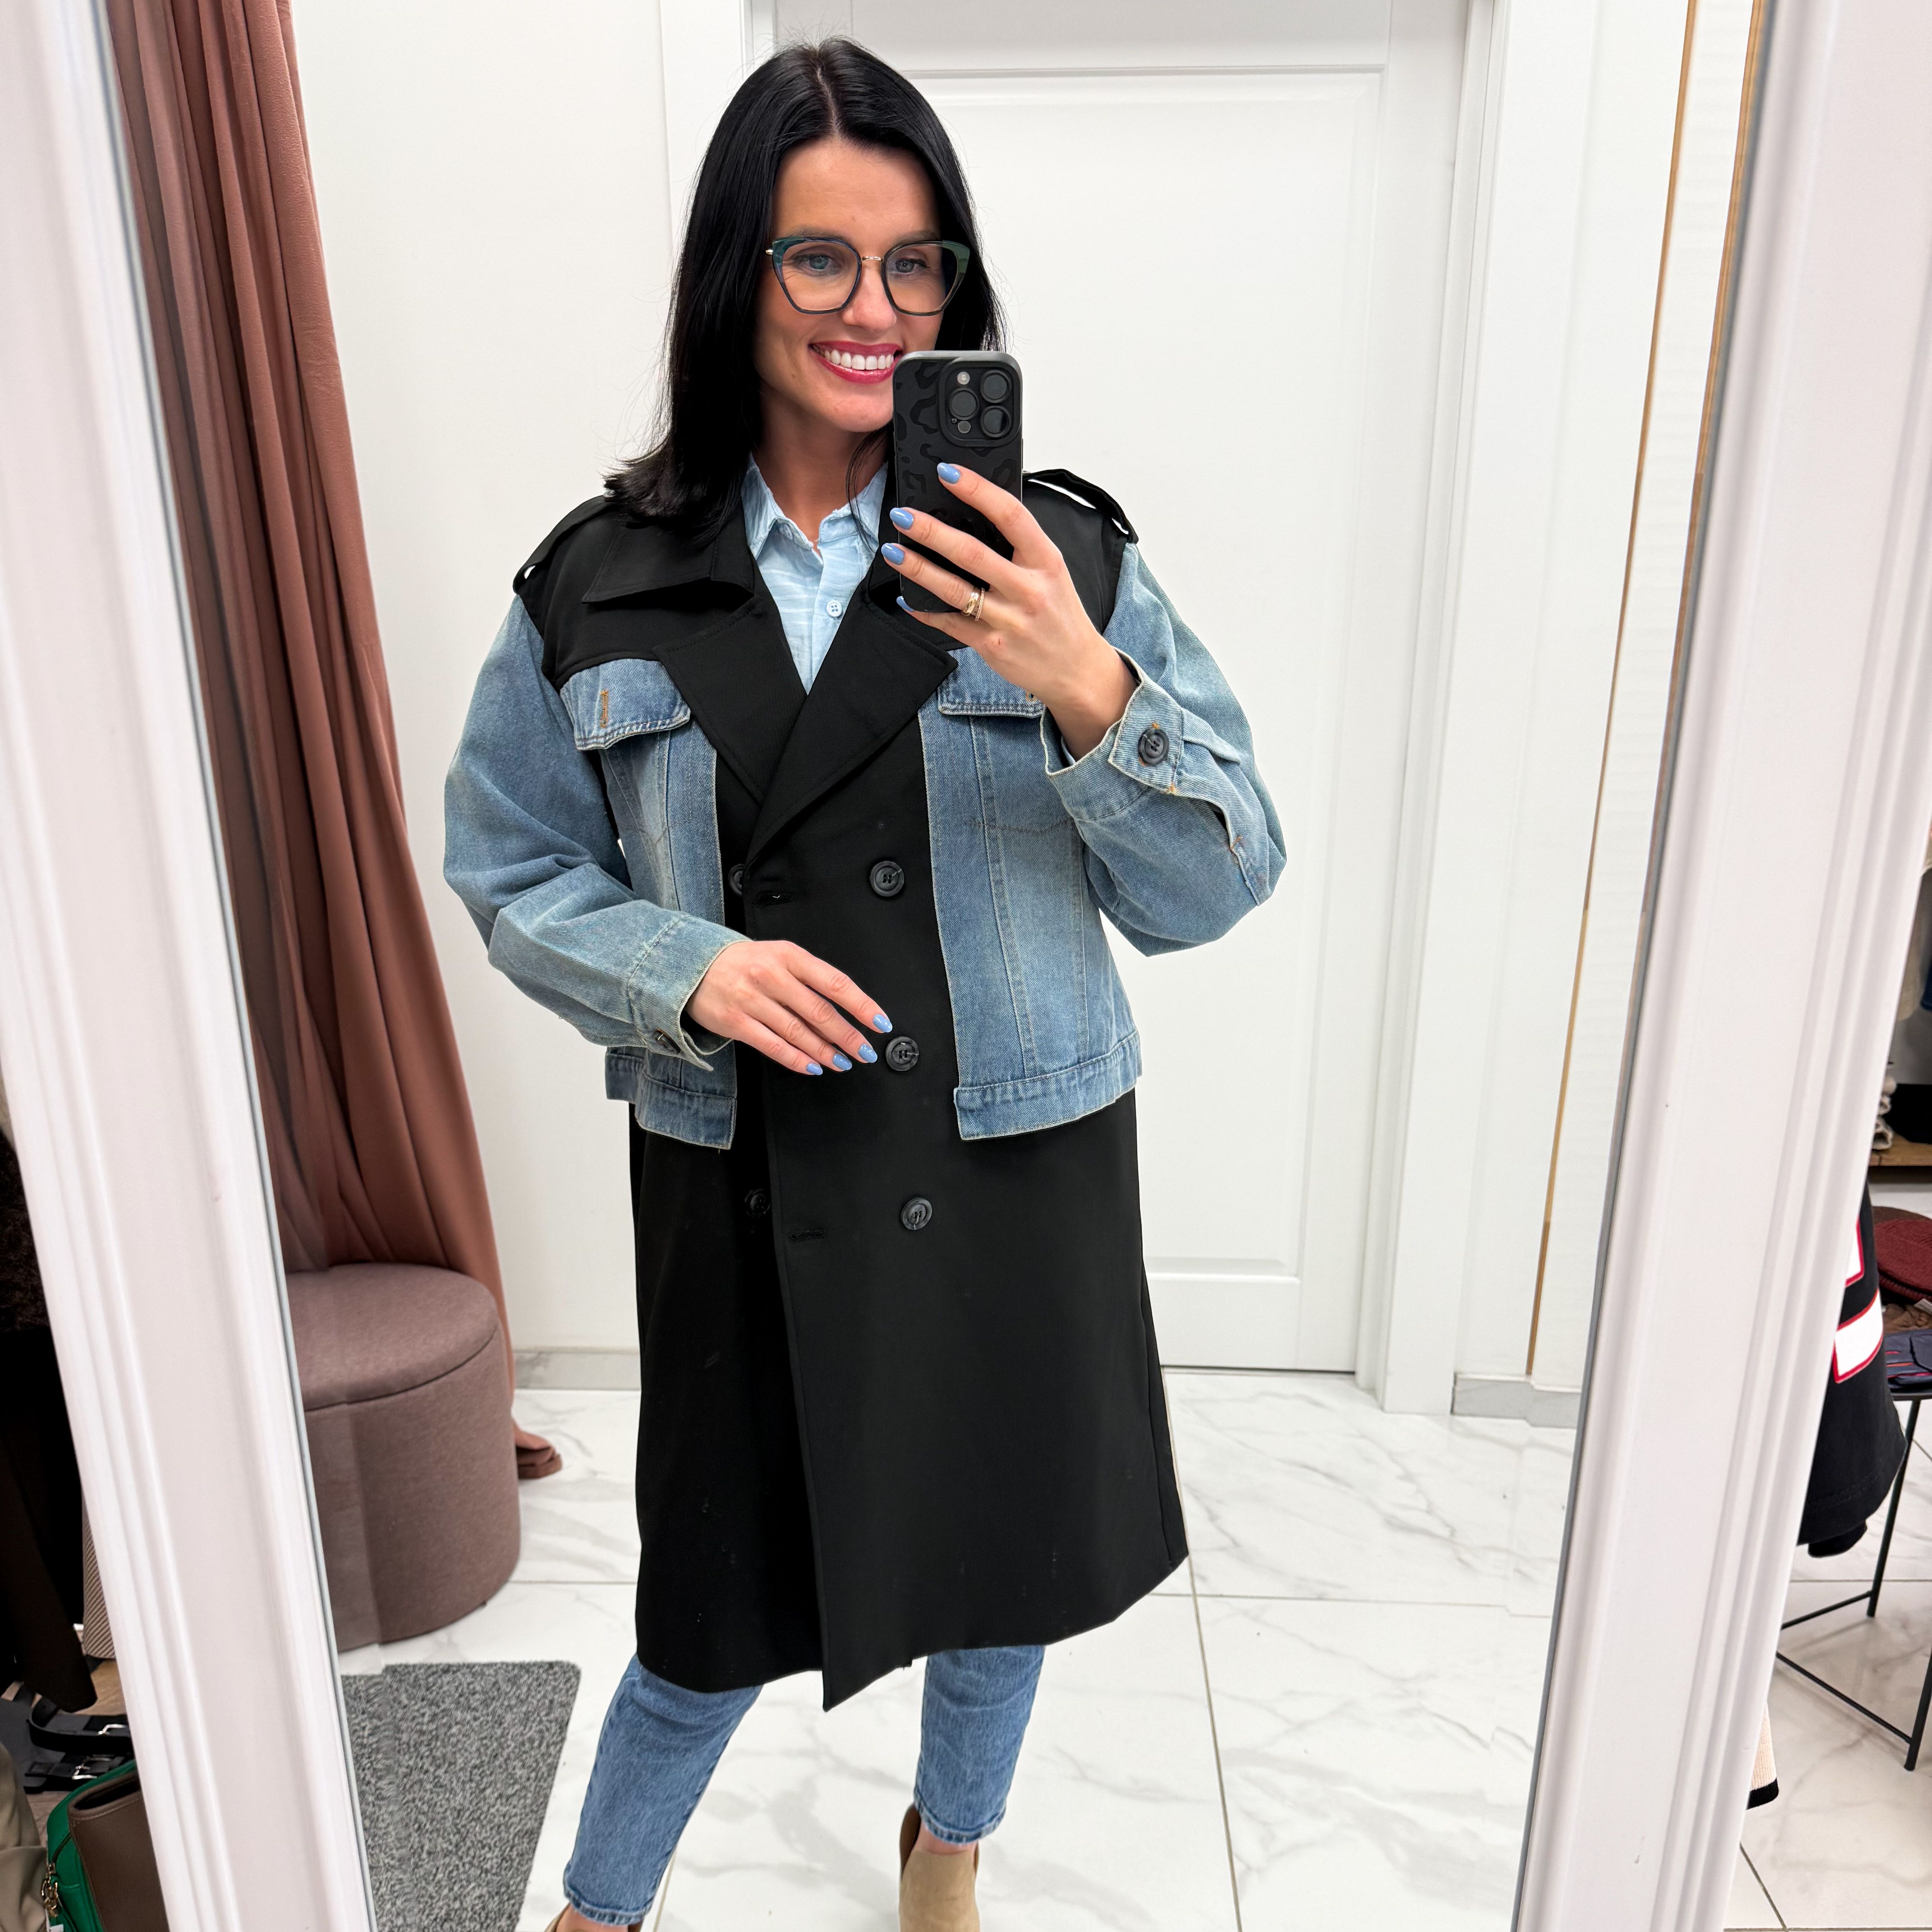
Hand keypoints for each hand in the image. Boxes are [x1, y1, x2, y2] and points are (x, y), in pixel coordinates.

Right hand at [687, 939, 889, 1075]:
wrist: (693, 965)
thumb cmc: (744, 963)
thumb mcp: (779, 956)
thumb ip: (809, 978)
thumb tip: (845, 1009)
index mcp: (789, 955)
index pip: (835, 982)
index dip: (862, 1005)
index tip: (880, 1023)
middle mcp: (771, 975)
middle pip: (819, 1011)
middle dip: (847, 1036)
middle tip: (864, 1051)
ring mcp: (751, 999)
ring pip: (798, 1032)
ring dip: (825, 1052)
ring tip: (842, 1062)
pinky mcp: (736, 1022)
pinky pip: (773, 1046)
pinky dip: (797, 1059)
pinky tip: (812, 1066)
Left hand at [881, 464, 1135, 758]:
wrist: (1077, 668)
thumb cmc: (1060, 614)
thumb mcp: (1052, 572)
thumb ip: (1021, 546)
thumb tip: (975, 513)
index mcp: (1045, 561)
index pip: (1010, 515)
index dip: (976, 490)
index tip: (948, 472)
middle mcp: (1028, 589)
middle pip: (972, 553)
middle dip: (931, 531)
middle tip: (904, 514)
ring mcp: (1008, 620)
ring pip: (953, 590)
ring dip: (918, 568)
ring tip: (893, 550)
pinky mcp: (991, 645)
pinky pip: (949, 624)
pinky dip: (924, 610)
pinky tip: (907, 597)